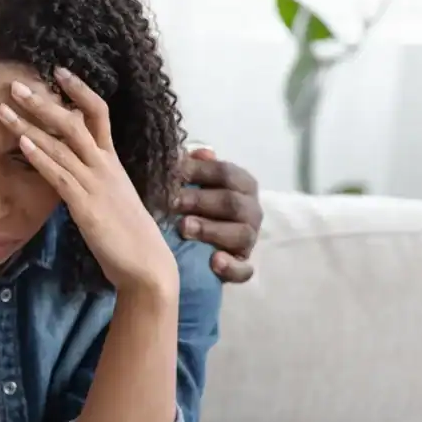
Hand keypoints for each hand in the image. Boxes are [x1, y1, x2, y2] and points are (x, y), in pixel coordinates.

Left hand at [0, 68, 176, 297]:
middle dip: (43, 101)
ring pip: (61, 144)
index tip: (57, 70)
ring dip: (29, 124)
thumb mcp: (111, 195)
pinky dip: (39, 156)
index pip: (98, 113)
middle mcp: (104, 165)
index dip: (78, 90)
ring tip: (4, 108)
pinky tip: (20, 143)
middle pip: (74, 121)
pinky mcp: (85, 205)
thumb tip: (72, 163)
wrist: (146, 263)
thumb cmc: (126, 233)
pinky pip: (59, 174)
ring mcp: (95, 183)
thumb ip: (93, 175)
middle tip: (15, 84)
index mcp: (111, 161)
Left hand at [174, 148, 260, 283]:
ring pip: (242, 234)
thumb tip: (202, 152)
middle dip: (201, 201)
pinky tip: (214, 262)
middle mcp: (251, 210)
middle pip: (233, 203)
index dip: (199, 172)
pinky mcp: (242, 266)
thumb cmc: (193, 204)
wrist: (194, 244)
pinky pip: (244, 269)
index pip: (226, 173)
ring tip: (184, 228)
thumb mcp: (190, 181)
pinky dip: (231, 267)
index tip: (171, 174)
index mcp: (242, 185)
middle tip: (172, 202)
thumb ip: (194, 165)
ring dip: (212, 230)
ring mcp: (248, 240)